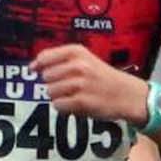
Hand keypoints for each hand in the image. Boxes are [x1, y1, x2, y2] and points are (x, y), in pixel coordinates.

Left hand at [32, 43, 146, 123]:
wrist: (128, 94)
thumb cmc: (103, 77)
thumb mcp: (85, 59)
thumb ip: (60, 60)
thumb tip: (32, 66)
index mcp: (77, 52)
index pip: (45, 57)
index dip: (38, 66)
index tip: (35, 71)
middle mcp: (78, 66)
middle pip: (46, 77)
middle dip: (53, 83)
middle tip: (68, 86)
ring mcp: (80, 84)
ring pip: (50, 92)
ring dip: (59, 97)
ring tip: (74, 95)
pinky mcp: (82, 101)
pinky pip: (58, 105)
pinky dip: (64, 108)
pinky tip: (76, 104)